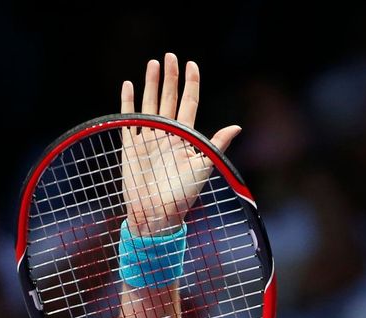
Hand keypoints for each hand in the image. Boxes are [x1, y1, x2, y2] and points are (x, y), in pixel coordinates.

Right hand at [120, 52, 240, 235]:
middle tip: (170, 56)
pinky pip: (129, 117)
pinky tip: (129, 85)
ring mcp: (149, 138)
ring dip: (151, 83)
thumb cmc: (183, 195)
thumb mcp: (204, 167)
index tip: (192, 64)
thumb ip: (216, 144)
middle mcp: (168, 134)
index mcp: (186, 138)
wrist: (157, 213)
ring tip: (153, 63)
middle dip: (170, 77)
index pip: (189, 103)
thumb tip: (237, 126)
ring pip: (150, 103)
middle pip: (170, 98)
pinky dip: (128, 101)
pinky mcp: (131, 145)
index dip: (191, 84)